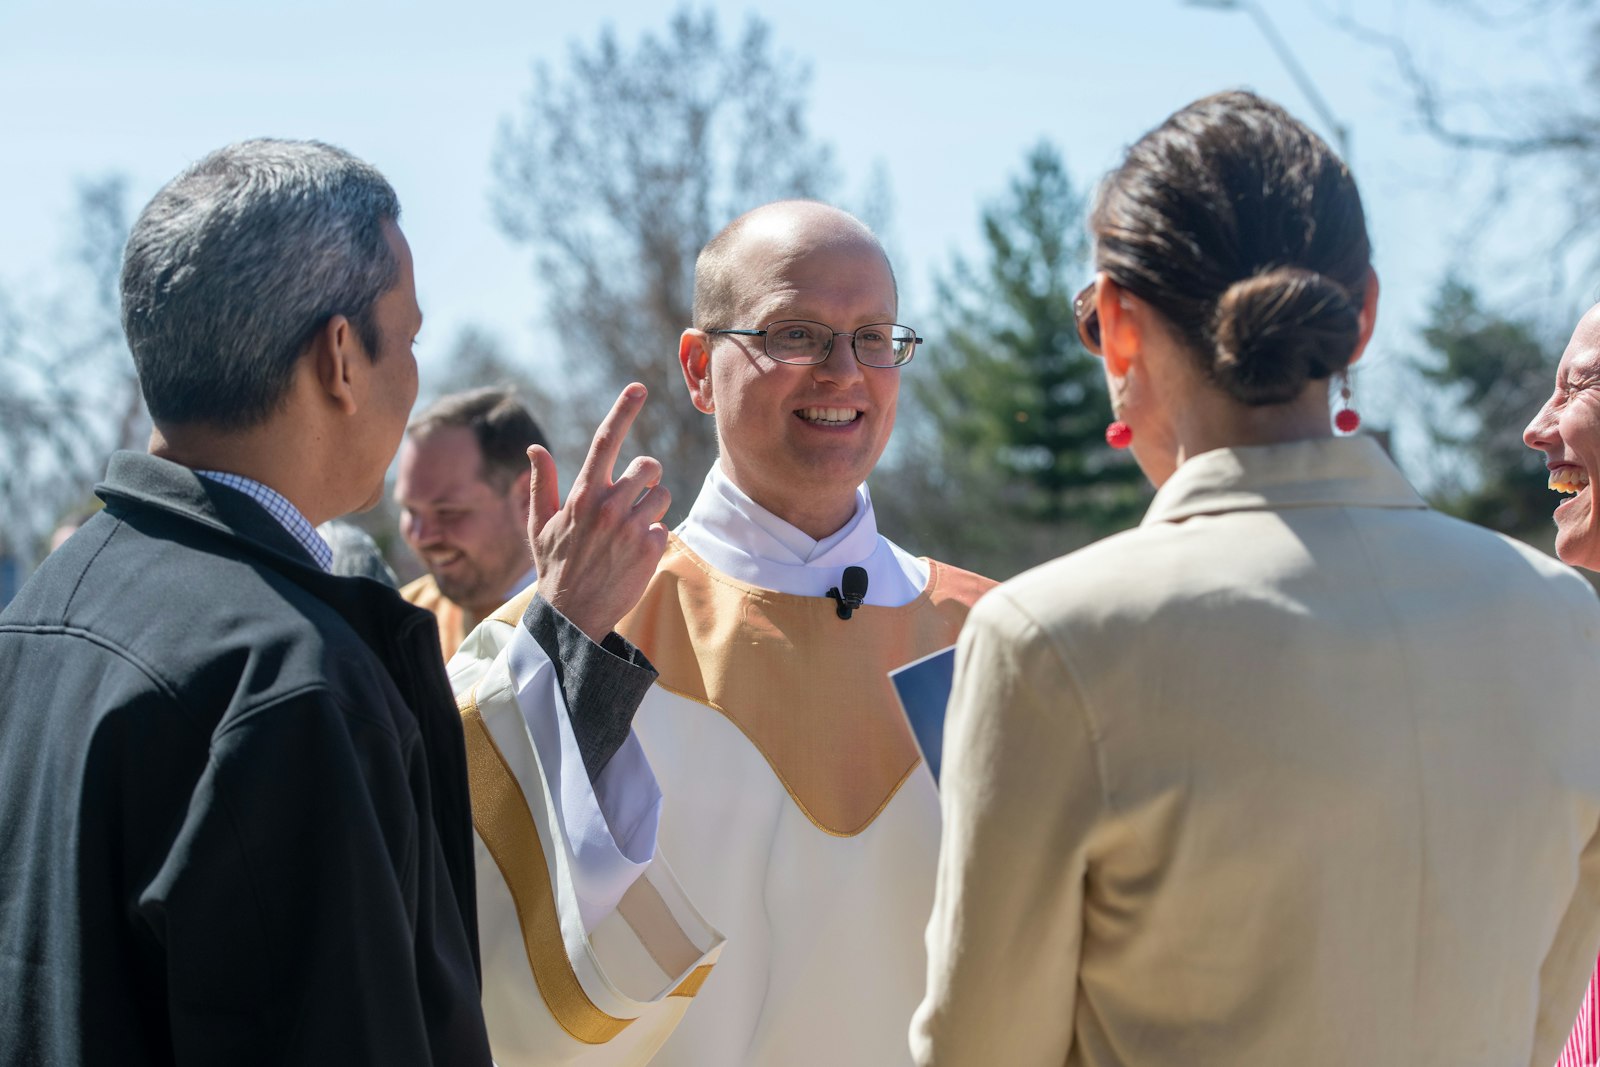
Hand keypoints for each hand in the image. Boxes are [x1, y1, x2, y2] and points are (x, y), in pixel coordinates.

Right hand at [527, 383, 670, 643]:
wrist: (573, 616)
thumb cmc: (554, 566)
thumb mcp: (539, 525)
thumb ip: (541, 484)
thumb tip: (535, 448)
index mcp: (582, 495)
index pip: (605, 441)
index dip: (623, 410)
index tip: (638, 387)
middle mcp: (608, 506)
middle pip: (648, 466)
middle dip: (643, 478)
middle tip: (628, 499)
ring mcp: (631, 528)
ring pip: (661, 495)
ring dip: (650, 507)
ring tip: (627, 531)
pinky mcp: (651, 549)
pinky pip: (663, 526)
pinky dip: (652, 537)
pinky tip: (632, 555)